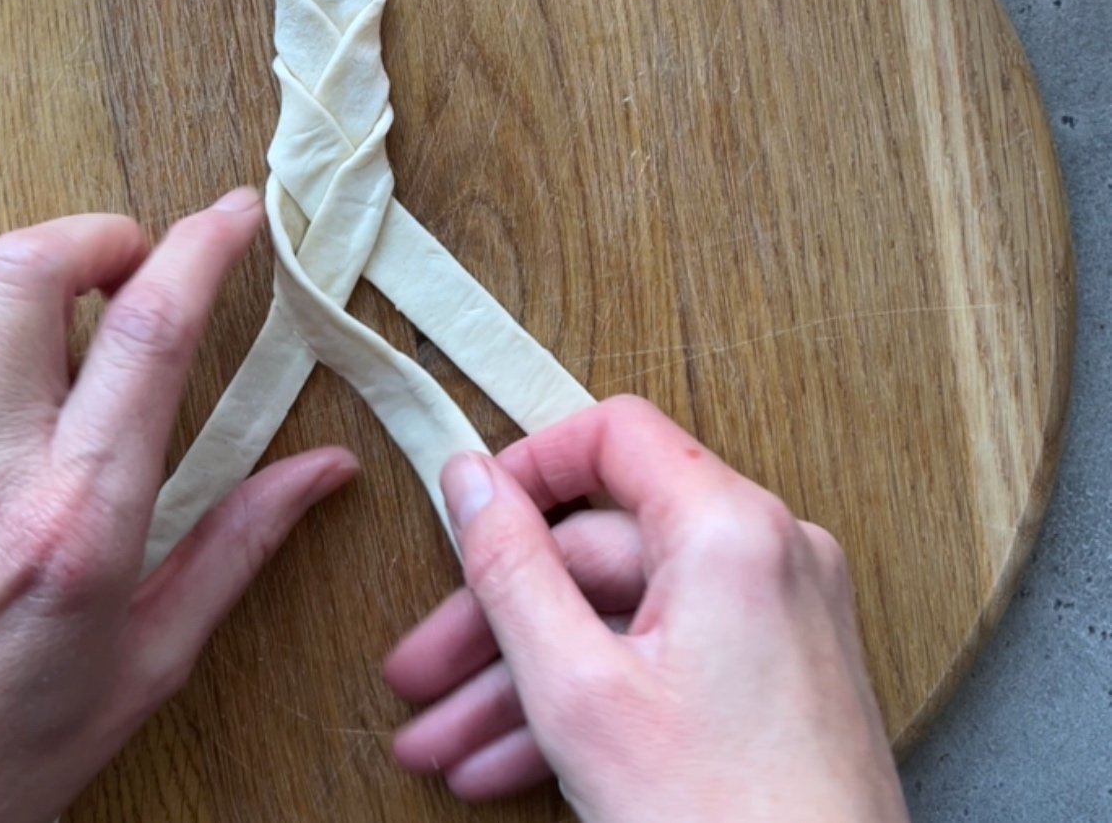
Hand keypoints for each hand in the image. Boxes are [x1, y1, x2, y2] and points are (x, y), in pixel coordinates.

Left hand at [0, 190, 356, 822]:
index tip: (239, 215)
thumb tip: (327, 469)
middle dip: (104, 233)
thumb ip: (242, 543)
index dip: (206, 246)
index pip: (154, 331)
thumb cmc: (12, 746)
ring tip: (53, 308)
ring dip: (12, 269)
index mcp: (84, 515)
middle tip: (140, 261)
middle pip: (34, 269)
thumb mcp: (153, 657)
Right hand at [385, 397, 908, 822]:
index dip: (530, 467)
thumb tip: (471, 480)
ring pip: (621, 615)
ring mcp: (773, 614)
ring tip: (445, 743)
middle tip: (422, 674)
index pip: (614, 436)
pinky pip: (662, 656)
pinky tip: (509, 760)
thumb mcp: (580, 693)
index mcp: (730, 529)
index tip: (470, 517)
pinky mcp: (772, 670)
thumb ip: (512, 568)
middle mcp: (765, 553)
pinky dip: (591, 697)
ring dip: (527, 676)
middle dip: (497, 620)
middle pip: (600, 549)